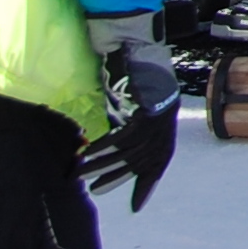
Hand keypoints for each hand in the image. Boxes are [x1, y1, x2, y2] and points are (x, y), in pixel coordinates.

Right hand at [78, 15, 179, 209]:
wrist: (136, 44)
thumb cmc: (134, 78)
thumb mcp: (136, 108)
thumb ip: (132, 130)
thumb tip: (117, 152)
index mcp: (166, 124)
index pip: (160, 161)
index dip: (148, 182)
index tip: (137, 204)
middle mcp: (166, 122)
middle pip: (143, 160)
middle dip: (117, 178)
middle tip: (93, 190)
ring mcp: (160, 114)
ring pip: (130, 151)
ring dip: (103, 164)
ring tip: (80, 172)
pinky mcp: (147, 107)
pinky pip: (124, 135)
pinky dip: (105, 145)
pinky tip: (89, 152)